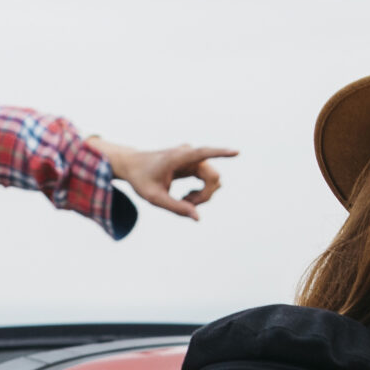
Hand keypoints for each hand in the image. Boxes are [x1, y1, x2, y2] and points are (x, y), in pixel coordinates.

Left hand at [87, 137, 237, 220]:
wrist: (133, 166)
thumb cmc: (141, 180)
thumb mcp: (155, 198)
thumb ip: (176, 208)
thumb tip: (198, 217)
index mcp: (178, 158)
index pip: (203, 153)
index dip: (221, 153)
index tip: (237, 152)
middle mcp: (189, 154)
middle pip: (213, 176)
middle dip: (205, 195)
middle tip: (186, 205)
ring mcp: (193, 158)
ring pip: (213, 179)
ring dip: (203, 195)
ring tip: (184, 201)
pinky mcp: (194, 163)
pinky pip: (208, 179)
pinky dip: (201, 192)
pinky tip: (187, 198)